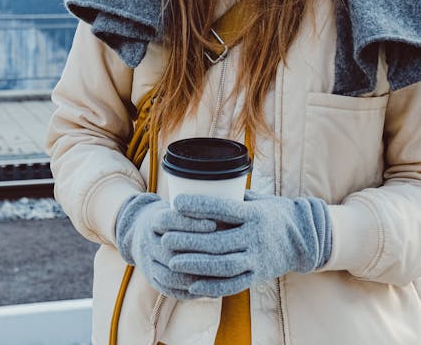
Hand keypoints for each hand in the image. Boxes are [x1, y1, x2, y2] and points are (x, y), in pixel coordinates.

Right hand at [115, 192, 216, 298]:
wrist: (137, 232)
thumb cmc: (169, 215)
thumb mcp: (175, 204)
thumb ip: (195, 206)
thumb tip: (229, 197)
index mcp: (152, 219)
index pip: (168, 220)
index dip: (191, 222)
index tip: (214, 222)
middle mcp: (146, 242)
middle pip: (170, 250)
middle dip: (197, 253)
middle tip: (223, 252)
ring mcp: (147, 262)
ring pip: (169, 274)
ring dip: (194, 276)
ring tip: (218, 274)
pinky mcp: (151, 279)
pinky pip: (169, 289)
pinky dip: (189, 291)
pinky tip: (208, 287)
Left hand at [163, 191, 331, 297]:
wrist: (305, 238)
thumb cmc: (274, 212)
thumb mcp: (258, 199)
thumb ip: (234, 197)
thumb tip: (203, 185)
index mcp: (254, 213)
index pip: (223, 208)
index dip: (198, 206)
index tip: (175, 203)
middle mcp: (256, 236)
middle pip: (218, 240)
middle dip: (189, 240)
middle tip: (165, 238)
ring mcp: (257, 258)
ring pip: (223, 265)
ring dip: (196, 265)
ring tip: (173, 262)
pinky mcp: (258, 275)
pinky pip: (233, 284)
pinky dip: (212, 286)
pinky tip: (193, 285)